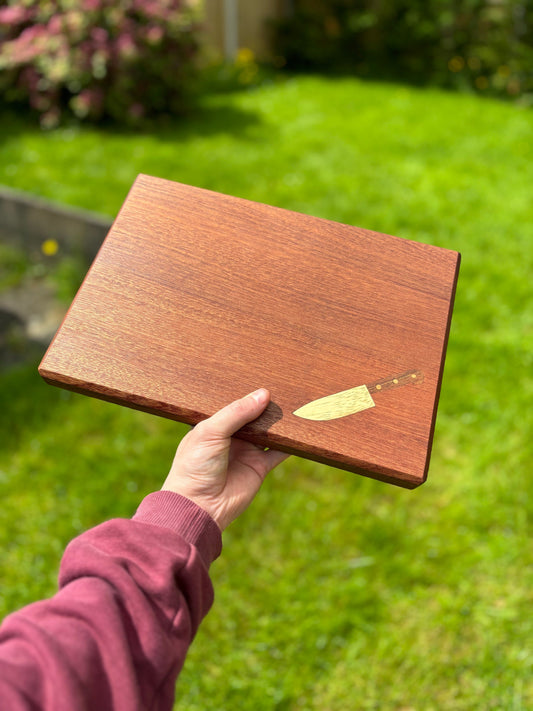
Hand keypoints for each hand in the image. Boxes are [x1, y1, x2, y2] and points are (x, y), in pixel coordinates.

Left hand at [162, 389, 288, 529]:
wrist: (199, 505)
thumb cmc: (195, 466)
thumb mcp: (211, 431)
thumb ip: (237, 412)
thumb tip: (264, 394)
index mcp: (213, 425)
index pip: (233, 404)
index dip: (246, 393)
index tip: (263, 377)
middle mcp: (231, 437)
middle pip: (253, 416)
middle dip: (266, 405)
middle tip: (285, 387)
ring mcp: (246, 451)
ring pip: (268, 432)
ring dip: (280, 422)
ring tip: (296, 404)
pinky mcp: (260, 467)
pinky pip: (279, 453)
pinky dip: (291, 444)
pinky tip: (301, 432)